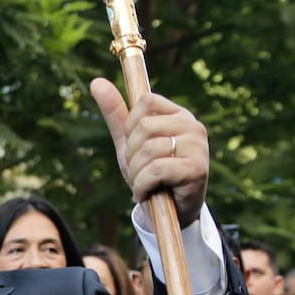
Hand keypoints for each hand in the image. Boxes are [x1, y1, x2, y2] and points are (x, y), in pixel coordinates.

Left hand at [91, 77, 209, 227]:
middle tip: (141, 171)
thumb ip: (116, 114)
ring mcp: (198, 147)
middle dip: (132, 155)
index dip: (131, 127)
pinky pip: (155, 170)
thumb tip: (95, 82)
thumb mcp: (129, 142)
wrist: (169, 213)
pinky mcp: (197, 169)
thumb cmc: (150, 174)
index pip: (146, 100)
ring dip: (136, 174)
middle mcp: (193, 126)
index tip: (137, 148)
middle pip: (144, 127)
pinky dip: (142, 186)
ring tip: (145, 184)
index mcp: (178, 115)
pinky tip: (147, 193)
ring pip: (148, 150)